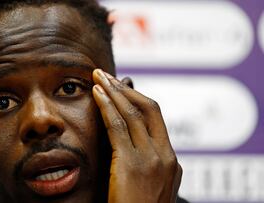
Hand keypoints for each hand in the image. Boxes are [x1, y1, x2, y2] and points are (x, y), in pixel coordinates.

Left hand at [92, 69, 181, 202]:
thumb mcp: (149, 185)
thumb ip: (144, 163)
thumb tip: (129, 144)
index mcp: (171, 161)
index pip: (156, 118)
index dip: (137, 99)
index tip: (120, 88)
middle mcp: (165, 155)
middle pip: (149, 109)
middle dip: (126, 89)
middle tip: (106, 75)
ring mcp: (152, 159)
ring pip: (134, 113)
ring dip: (115, 92)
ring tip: (99, 77)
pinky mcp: (132, 164)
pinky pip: (119, 126)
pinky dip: (108, 106)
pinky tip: (97, 94)